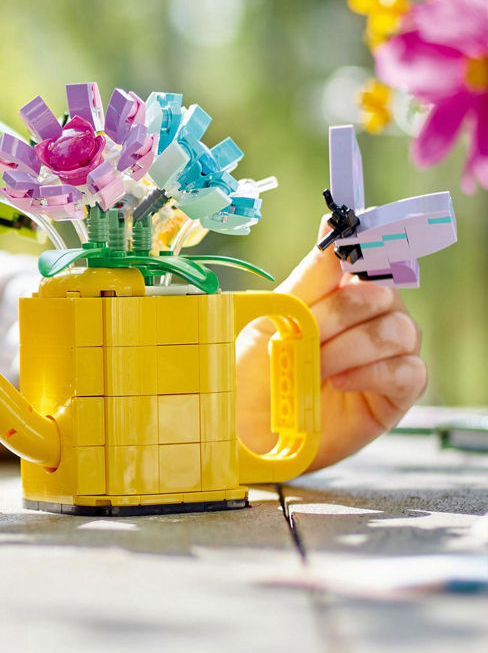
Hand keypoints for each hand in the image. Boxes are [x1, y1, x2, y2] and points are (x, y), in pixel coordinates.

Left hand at [236, 221, 425, 471]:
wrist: (245, 428)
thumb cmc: (254, 373)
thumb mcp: (273, 318)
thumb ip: (309, 277)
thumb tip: (332, 223)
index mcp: (339, 294)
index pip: (367, 258)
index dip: (365, 243)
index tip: (345, 235)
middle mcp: (369, 321)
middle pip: (381, 295)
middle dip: (340, 312)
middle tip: (305, 335)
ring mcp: (385, 357)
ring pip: (399, 330)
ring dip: (351, 346)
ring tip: (315, 367)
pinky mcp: (394, 395)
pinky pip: (407, 371)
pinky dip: (370, 373)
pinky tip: (336, 382)